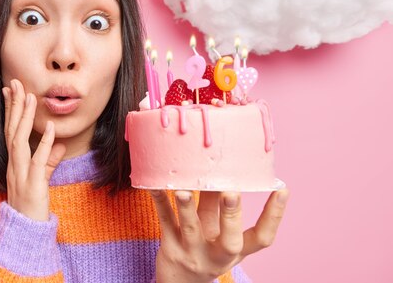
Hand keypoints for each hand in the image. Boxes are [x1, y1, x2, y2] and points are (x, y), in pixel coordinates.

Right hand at [2, 79, 66, 220]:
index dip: (9, 109)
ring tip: (31, 97)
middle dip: (13, 105)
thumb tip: (61, 144)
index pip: (10, 130)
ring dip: (25, 119)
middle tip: (16, 82)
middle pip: (11, 130)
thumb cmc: (32, 205)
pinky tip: (52, 128)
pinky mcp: (33, 184)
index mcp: (14, 161)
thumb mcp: (42, 178)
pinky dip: (45, 144)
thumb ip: (49, 161)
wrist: (27, 231)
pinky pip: (39, 161)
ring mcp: (21, 174)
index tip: (9, 89)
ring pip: (19, 141)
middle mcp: (13, 164)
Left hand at [150, 189, 288, 282]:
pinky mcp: (169, 247)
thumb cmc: (204, 247)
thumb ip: (219, 204)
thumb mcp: (218, 232)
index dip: (274, 215)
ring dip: (187, 207)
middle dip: (230, 215)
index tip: (282, 188)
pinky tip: (154, 185)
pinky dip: (159, 202)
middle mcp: (217, 256)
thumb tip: (223, 166)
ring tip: (184, 189)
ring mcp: (192, 253)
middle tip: (232, 192)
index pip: (263, 238)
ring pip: (191, 229)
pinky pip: (165, 222)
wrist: (179, 282)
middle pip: (229, 240)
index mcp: (237, 250)